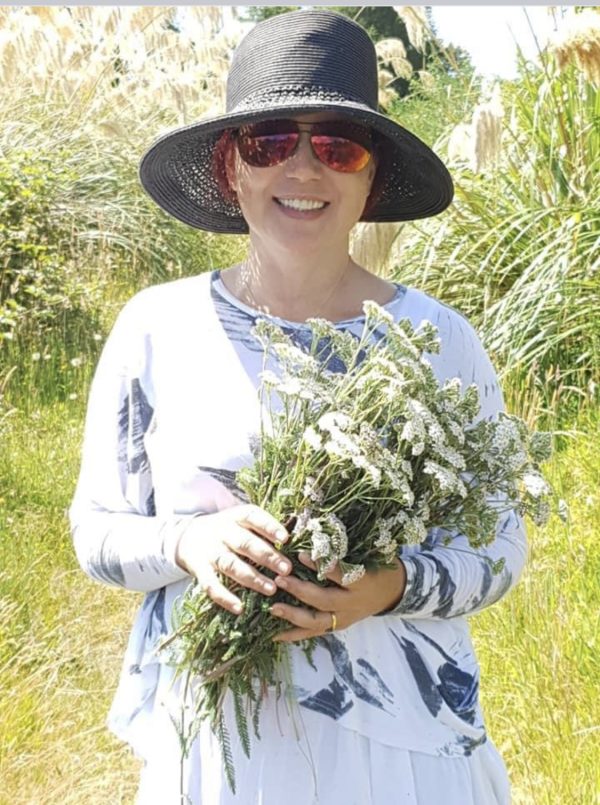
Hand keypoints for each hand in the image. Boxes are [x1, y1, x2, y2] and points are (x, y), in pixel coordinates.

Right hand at [175, 504, 291, 614]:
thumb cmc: (229, 531)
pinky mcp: (200, 570)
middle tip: (286, 569)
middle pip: (244, 543)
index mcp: (236, 517)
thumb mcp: (242, 521)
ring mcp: (210, 551)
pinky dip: (225, 597)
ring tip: (271, 589)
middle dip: (267, 556)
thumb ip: (264, 529)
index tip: (285, 538)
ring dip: (251, 578)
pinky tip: (240, 608)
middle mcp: (222, 532)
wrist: (189, 536)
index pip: (253, 517)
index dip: (269, 527)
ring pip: (231, 565)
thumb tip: (297, 540)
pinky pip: (211, 585)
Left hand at [270, 553, 406, 641]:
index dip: (320, 566)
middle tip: (280, 580)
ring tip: (273, 608)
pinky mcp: (337, 628)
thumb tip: (312, 532)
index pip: (340, 574)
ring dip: (293, 615)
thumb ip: (341, 549)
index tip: (301, 555)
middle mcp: (352, 603)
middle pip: (324, 600)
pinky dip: (294, 635)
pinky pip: (313, 633)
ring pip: (316, 621)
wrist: (390, 592)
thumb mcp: (365, 555)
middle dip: (300, 591)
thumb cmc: (375, 568)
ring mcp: (344, 618)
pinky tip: (274, 634)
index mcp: (361, 581)